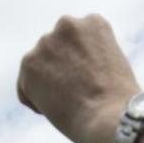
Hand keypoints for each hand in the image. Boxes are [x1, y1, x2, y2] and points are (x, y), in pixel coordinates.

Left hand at [17, 15, 140, 142]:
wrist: (109, 119)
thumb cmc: (119, 104)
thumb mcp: (112, 67)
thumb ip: (90, 59)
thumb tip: (70, 71)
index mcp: (93, 23)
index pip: (76, 42)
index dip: (82, 66)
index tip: (92, 83)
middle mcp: (67, 25)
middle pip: (56, 51)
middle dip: (62, 72)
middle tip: (77, 96)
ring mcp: (46, 43)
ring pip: (39, 68)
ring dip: (48, 86)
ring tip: (68, 105)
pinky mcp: (29, 64)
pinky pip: (25, 87)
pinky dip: (35, 102)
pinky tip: (54, 111)